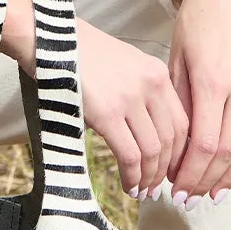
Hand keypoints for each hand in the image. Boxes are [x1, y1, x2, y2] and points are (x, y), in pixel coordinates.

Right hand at [1, 0, 187, 199]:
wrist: (47, 38)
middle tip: (157, 187)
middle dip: (167, 169)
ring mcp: (130, 99)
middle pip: (172, 139)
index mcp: (156, 72)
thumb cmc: (78, 53)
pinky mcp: (107, 113)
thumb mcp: (122, 65)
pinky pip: (130, 155)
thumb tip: (145, 131)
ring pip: (153, 151)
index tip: (171, 169)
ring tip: (142, 191)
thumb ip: (140, 92)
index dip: (180, 152)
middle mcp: (150, 84)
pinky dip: (133, 176)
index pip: (183, 121)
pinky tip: (128, 185)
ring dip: (149, 177)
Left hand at [167, 0, 230, 199]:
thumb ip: (180, 102)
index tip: (177, 187)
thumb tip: (178, 146)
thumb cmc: (196, 20)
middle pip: (230, 151)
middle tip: (192, 197)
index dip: (192, 171)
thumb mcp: (176, 59)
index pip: (206, 143)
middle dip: (209, 180)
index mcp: (213, 80)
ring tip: (215, 192)